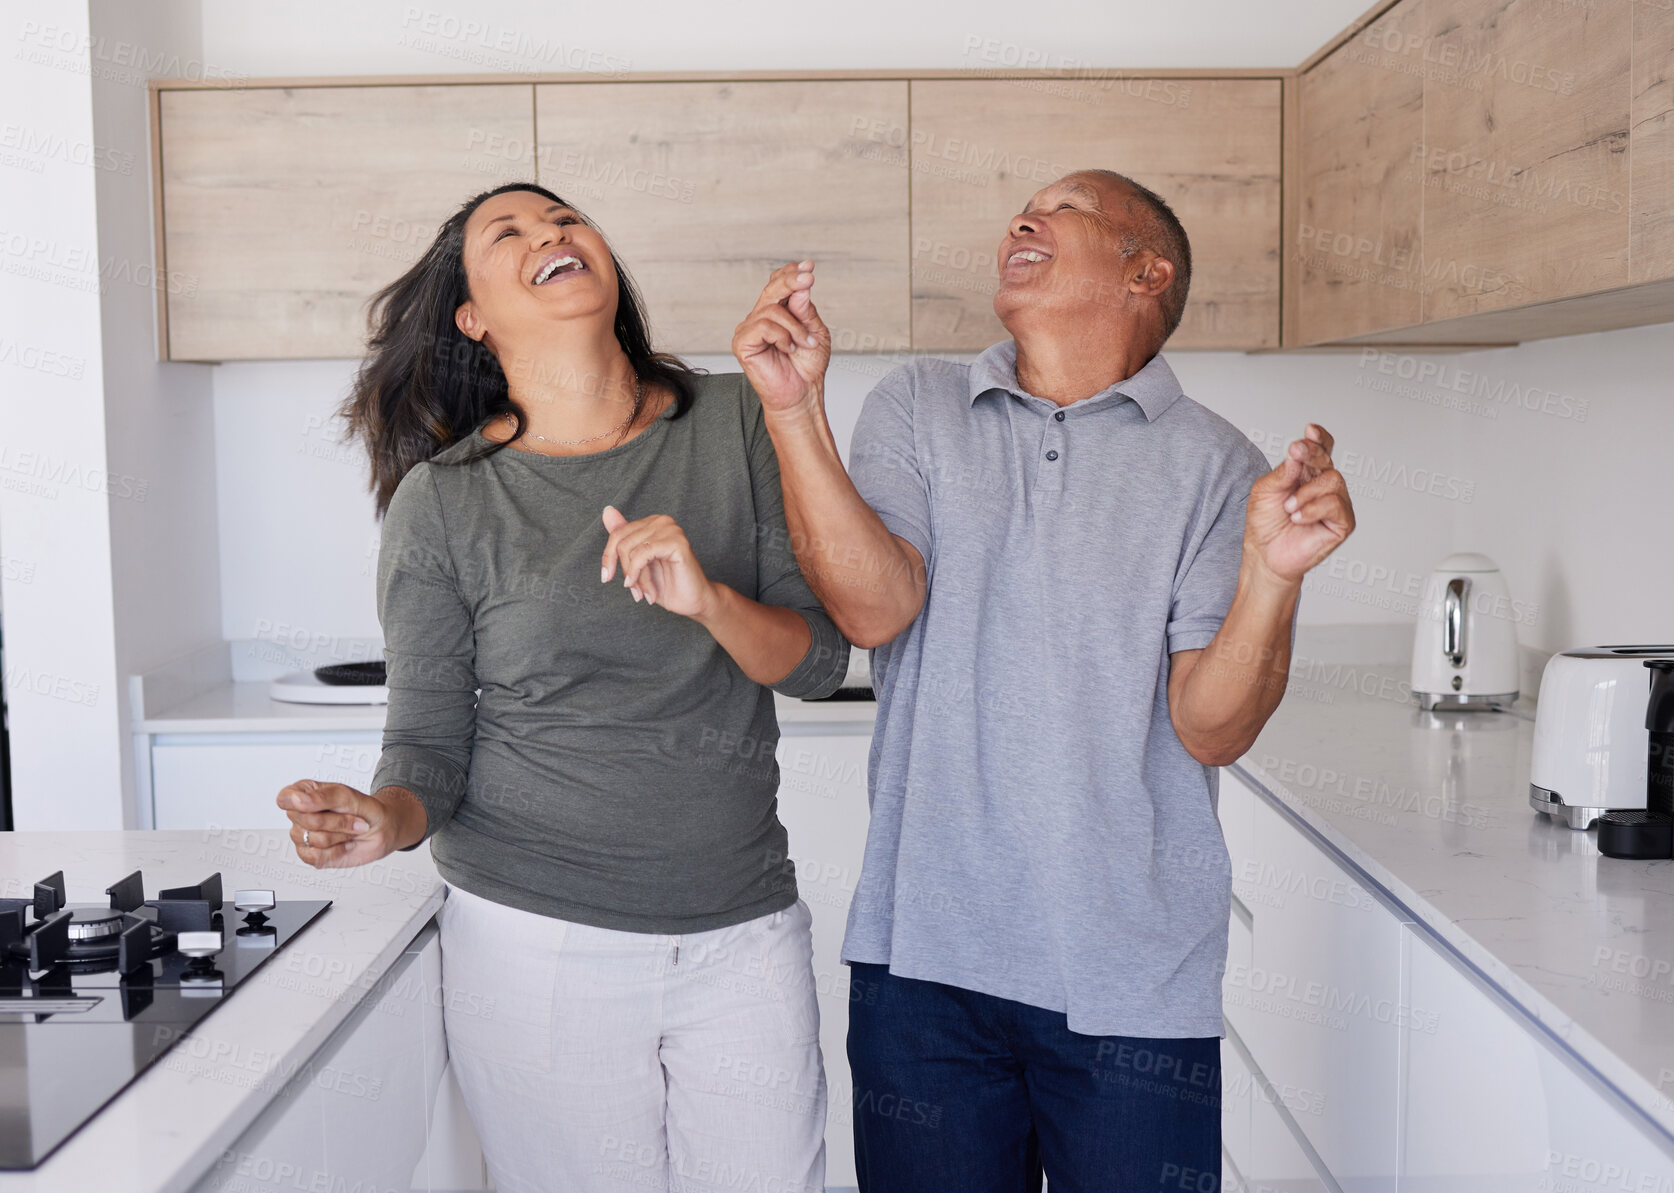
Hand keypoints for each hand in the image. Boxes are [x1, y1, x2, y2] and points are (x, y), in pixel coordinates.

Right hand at [277, 780, 415, 868]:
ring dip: (340, 835)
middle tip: (353, 817)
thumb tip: (298, 800)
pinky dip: (337, 851)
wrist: (382, 830)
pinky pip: (315, 857)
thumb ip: (321, 797)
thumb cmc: (364, 809)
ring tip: (351, 830)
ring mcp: (304, 837)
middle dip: (336, 820)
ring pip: (312, 839)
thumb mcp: (347, 796)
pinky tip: (344, 844)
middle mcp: (301, 816)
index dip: (297, 802)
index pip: (285, 798)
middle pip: (305, 820)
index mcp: (305, 794)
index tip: (315, 802)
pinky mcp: (311, 855)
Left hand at [600, 505, 715, 617]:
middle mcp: (662, 521)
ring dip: (636, 579)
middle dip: (625, 572)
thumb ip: (622, 538)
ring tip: (645, 593)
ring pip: (631, 551)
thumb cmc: (667, 584)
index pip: (617, 534)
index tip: (606, 578)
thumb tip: (607, 511)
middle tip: (635, 591)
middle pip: (622, 543)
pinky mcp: (677, 542)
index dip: (608, 558)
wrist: (693, 601)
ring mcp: (671, 529)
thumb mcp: (636, 563)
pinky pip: (643, 554)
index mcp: (652, 523)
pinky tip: (649, 592)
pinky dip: (640, 576)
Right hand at [732, 260, 830, 414]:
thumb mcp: (814, 331)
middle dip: (792, 282)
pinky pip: (763, 326)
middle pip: (771, 289)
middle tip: (809, 278)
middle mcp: (759, 317)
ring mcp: (748, 329)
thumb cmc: (807, 366)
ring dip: (795, 326)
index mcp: (776, 312)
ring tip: (805, 343)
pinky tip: (789, 349)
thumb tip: (801, 286)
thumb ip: (805, 309)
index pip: (777, 283)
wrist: (801, 394)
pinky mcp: (742, 342)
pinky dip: (782, 336)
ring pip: (772, 310)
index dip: (791, 273)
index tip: (809, 267)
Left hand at [1244, 424, 1354, 584]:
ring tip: (1289, 508)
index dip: (1319, 438)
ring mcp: (1336, 503)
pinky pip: (1336, 505)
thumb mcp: (1265, 490)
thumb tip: (1298, 450)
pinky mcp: (1343, 522)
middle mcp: (1325, 486)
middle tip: (1296, 452)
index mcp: (1307, 473)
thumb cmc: (1265, 522)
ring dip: (1307, 492)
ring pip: (1333, 480)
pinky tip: (1298, 518)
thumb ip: (1283, 471)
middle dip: (1312, 453)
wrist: (1264, 554)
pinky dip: (1314, 509)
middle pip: (1328, 459)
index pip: (1321, 449)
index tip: (1309, 430)